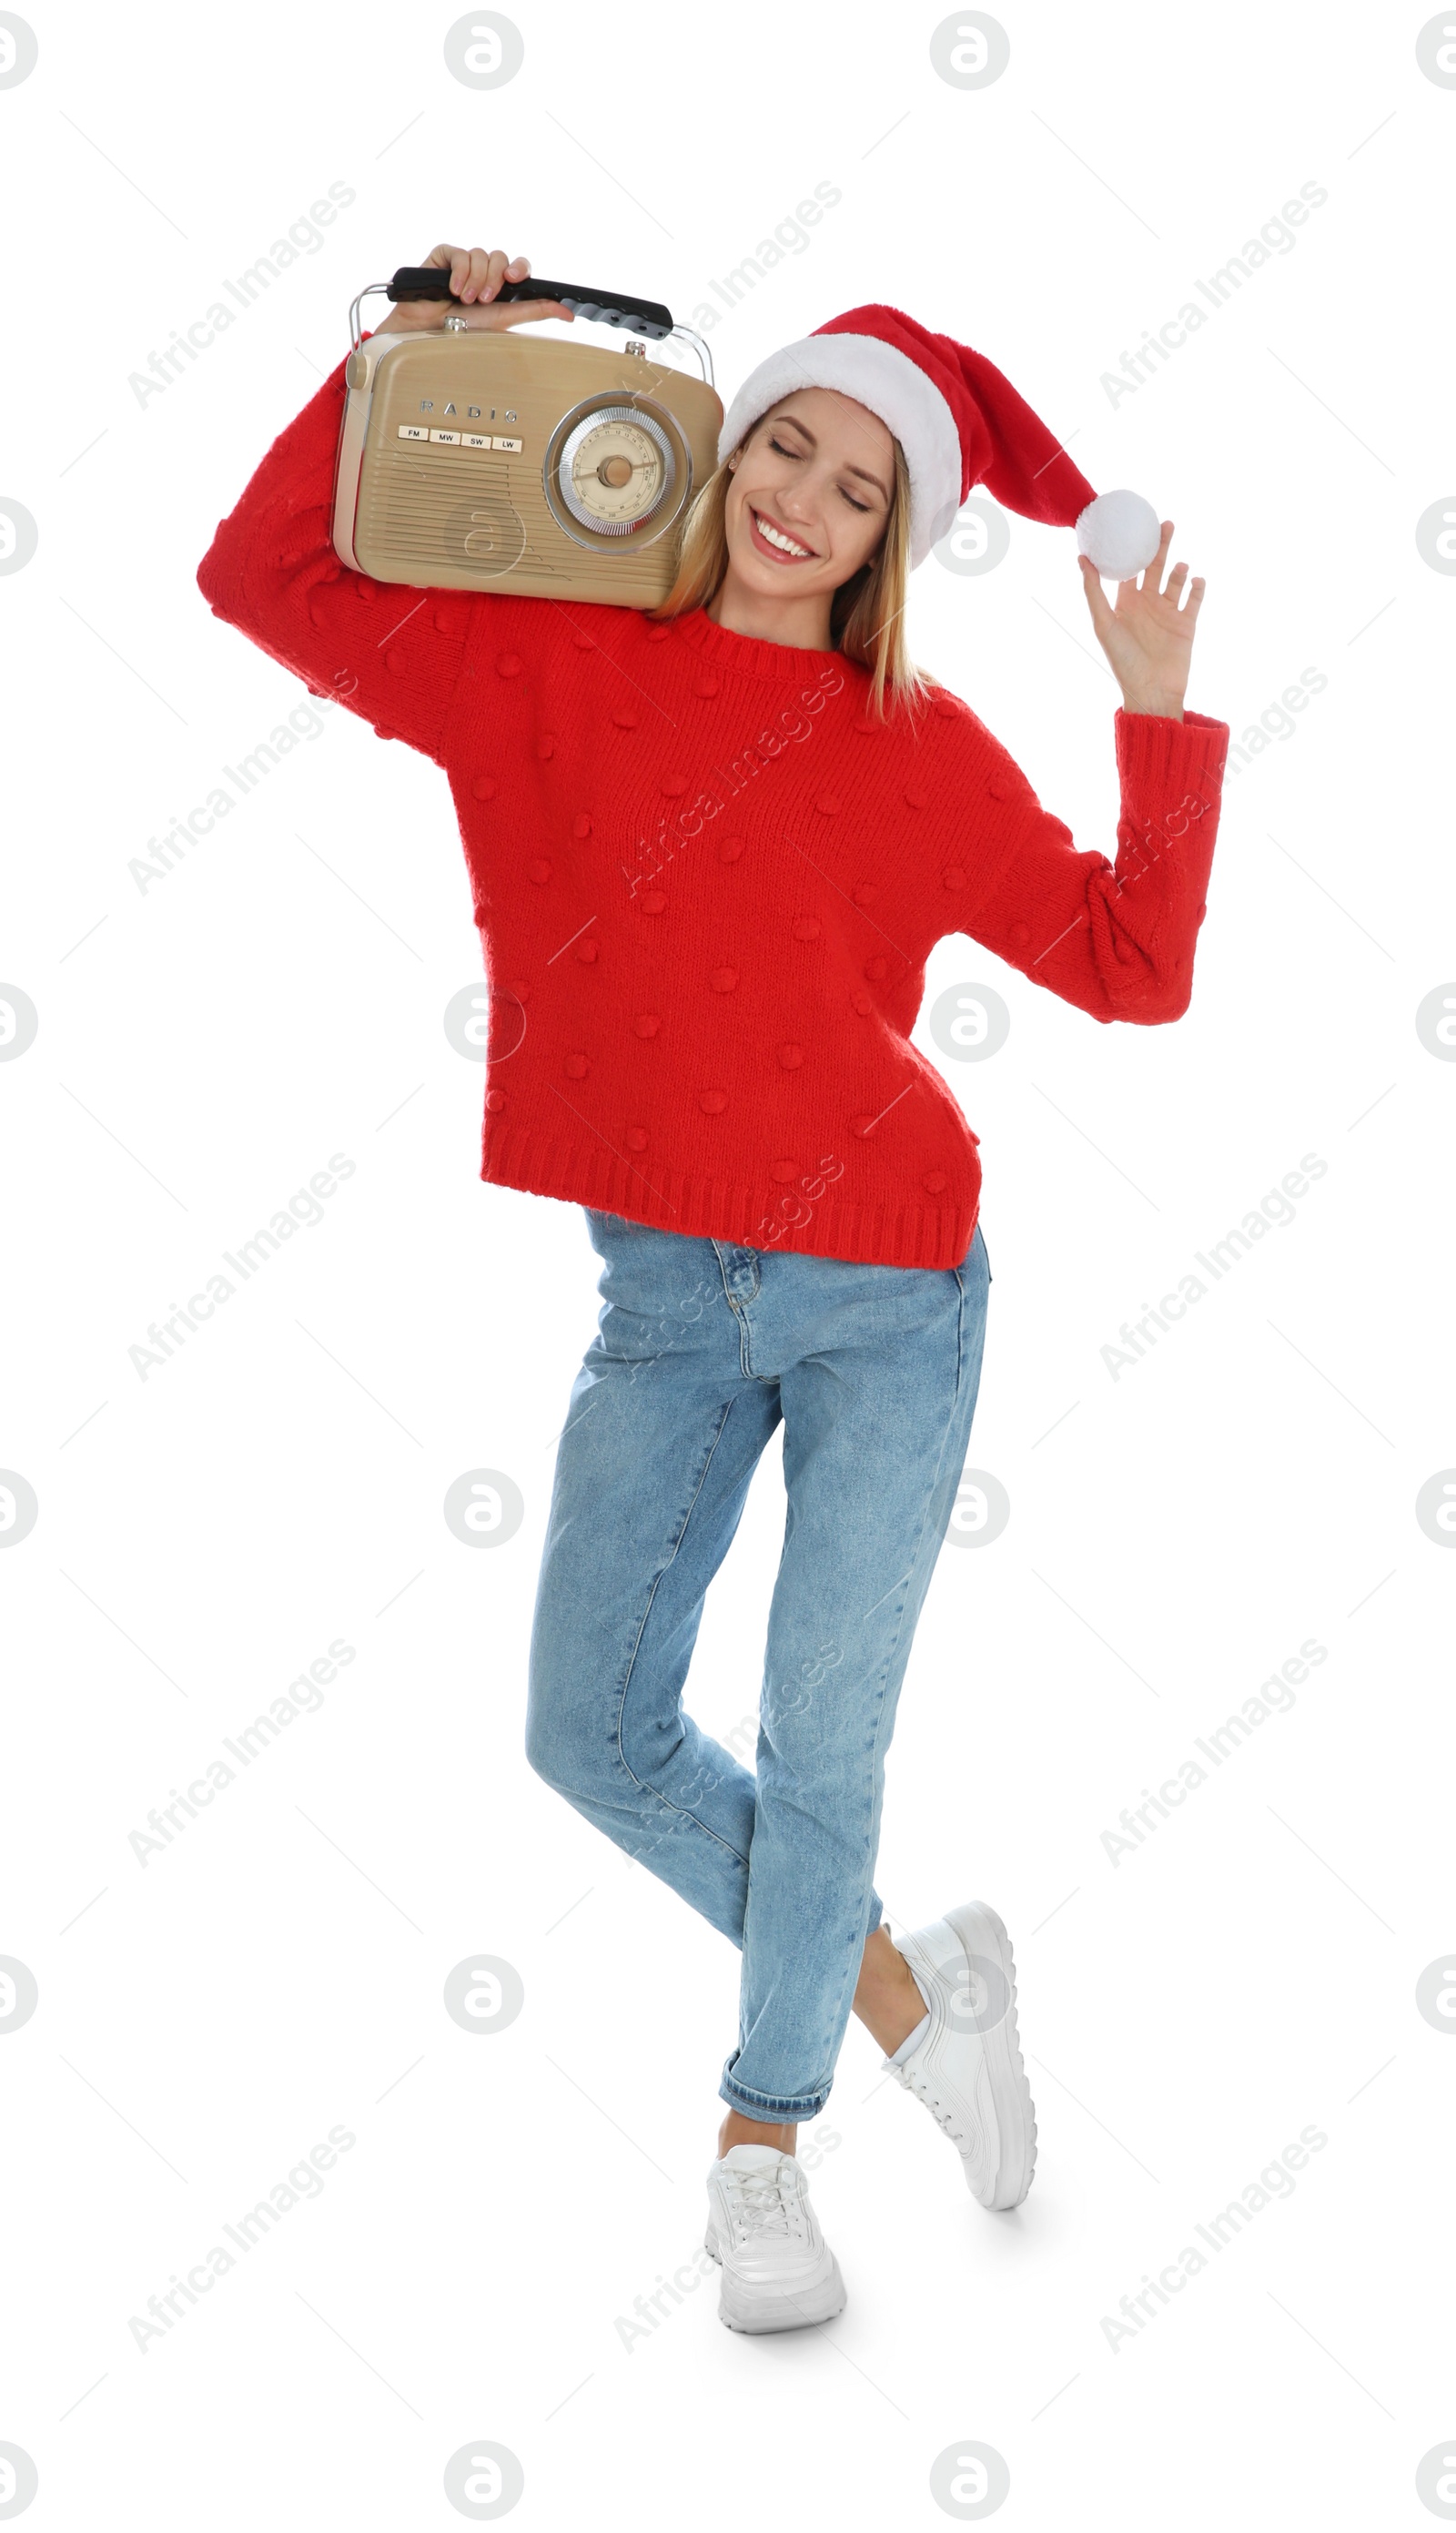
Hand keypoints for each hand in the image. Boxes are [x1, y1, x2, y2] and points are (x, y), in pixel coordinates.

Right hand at [374, 245, 575, 334]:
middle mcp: (483, 273)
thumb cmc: (461, 330)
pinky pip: (459, 252)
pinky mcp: (444, 257)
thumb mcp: (504, 320)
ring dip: (475, 279)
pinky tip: (452, 289)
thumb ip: (535, 311)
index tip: (514, 278)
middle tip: (484, 298)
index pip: (517, 266)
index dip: (518, 268)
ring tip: (465, 299)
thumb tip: (568, 312)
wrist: (426, 333)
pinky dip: (459, 271)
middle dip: (494, 278)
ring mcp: (463, 264)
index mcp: (499, 287)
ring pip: (481, 254)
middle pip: (500, 257)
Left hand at [1077, 520, 1204, 719]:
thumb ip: (1093, 591)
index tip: (1132, 525)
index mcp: (1125, 603)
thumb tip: (1081, 559)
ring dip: (1180, 570)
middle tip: (1165, 524)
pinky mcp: (1187, 624)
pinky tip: (1196, 581)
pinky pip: (1194, 599)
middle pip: (1154, 567)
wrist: (1152, 691)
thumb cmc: (1123, 661)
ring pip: (1177, 581)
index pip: (1128, 569)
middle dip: (1160, 545)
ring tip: (1180, 567)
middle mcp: (1147, 604)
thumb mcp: (1103, 624)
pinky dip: (1197, 587)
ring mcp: (1168, 613)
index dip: (1130, 549)